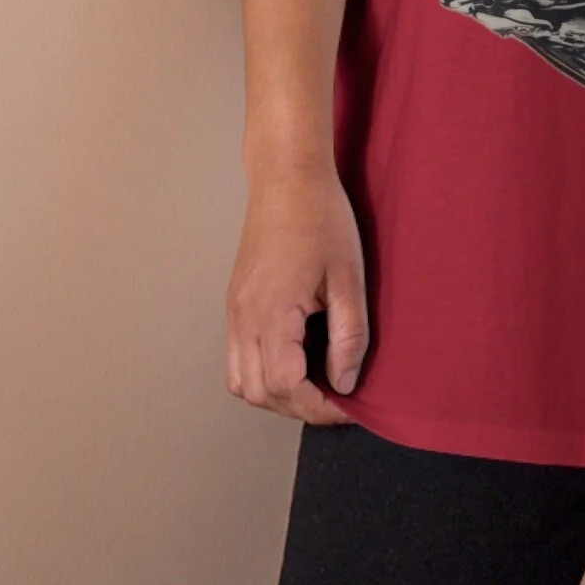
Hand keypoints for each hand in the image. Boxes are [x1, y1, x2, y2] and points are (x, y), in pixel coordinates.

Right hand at [225, 169, 370, 423]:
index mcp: (272, 311)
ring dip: (276, 395)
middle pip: (259, 394)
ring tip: (315, 383)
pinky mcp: (235, 303)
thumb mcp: (349, 276)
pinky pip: (237, 358)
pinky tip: (294, 359)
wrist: (287, 178)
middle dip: (299, 407)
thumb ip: (349, 335)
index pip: (286, 386)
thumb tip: (345, 382)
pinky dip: (261, 373)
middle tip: (336, 399)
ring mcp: (234, 311)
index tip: (348, 406)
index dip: (319, 407)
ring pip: (242, 382)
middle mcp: (244, 317)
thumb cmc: (320, 217)